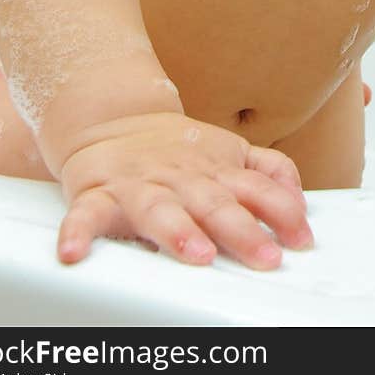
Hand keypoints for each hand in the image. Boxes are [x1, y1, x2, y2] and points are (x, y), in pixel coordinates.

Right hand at [56, 112, 312, 268]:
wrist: (114, 118)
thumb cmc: (179, 150)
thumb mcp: (232, 152)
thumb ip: (270, 171)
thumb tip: (301, 200)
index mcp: (216, 171)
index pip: (256, 190)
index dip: (281, 211)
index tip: (300, 238)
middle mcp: (181, 179)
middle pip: (215, 204)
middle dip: (241, 231)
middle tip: (264, 256)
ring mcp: (139, 187)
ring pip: (159, 210)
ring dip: (178, 232)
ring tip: (195, 254)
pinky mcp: (98, 195)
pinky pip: (86, 215)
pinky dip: (77, 233)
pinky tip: (73, 253)